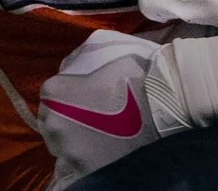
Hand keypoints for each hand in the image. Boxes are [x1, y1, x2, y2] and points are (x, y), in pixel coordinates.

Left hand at [40, 30, 164, 189]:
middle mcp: (55, 123)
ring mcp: (70, 150)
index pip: (49, 95)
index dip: (67, 95)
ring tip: (99, 136)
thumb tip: (70, 68)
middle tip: (91, 118)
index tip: (84, 97)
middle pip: (52, 123)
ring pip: (63, 146)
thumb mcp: (101, 49)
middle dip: (66, 119)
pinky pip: (78, 164)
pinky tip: (106, 151)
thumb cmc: (136, 73)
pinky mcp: (87, 169)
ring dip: (75, 140)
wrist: (168, 104)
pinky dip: (88, 159)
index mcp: (54, 92)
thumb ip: (78, 59)